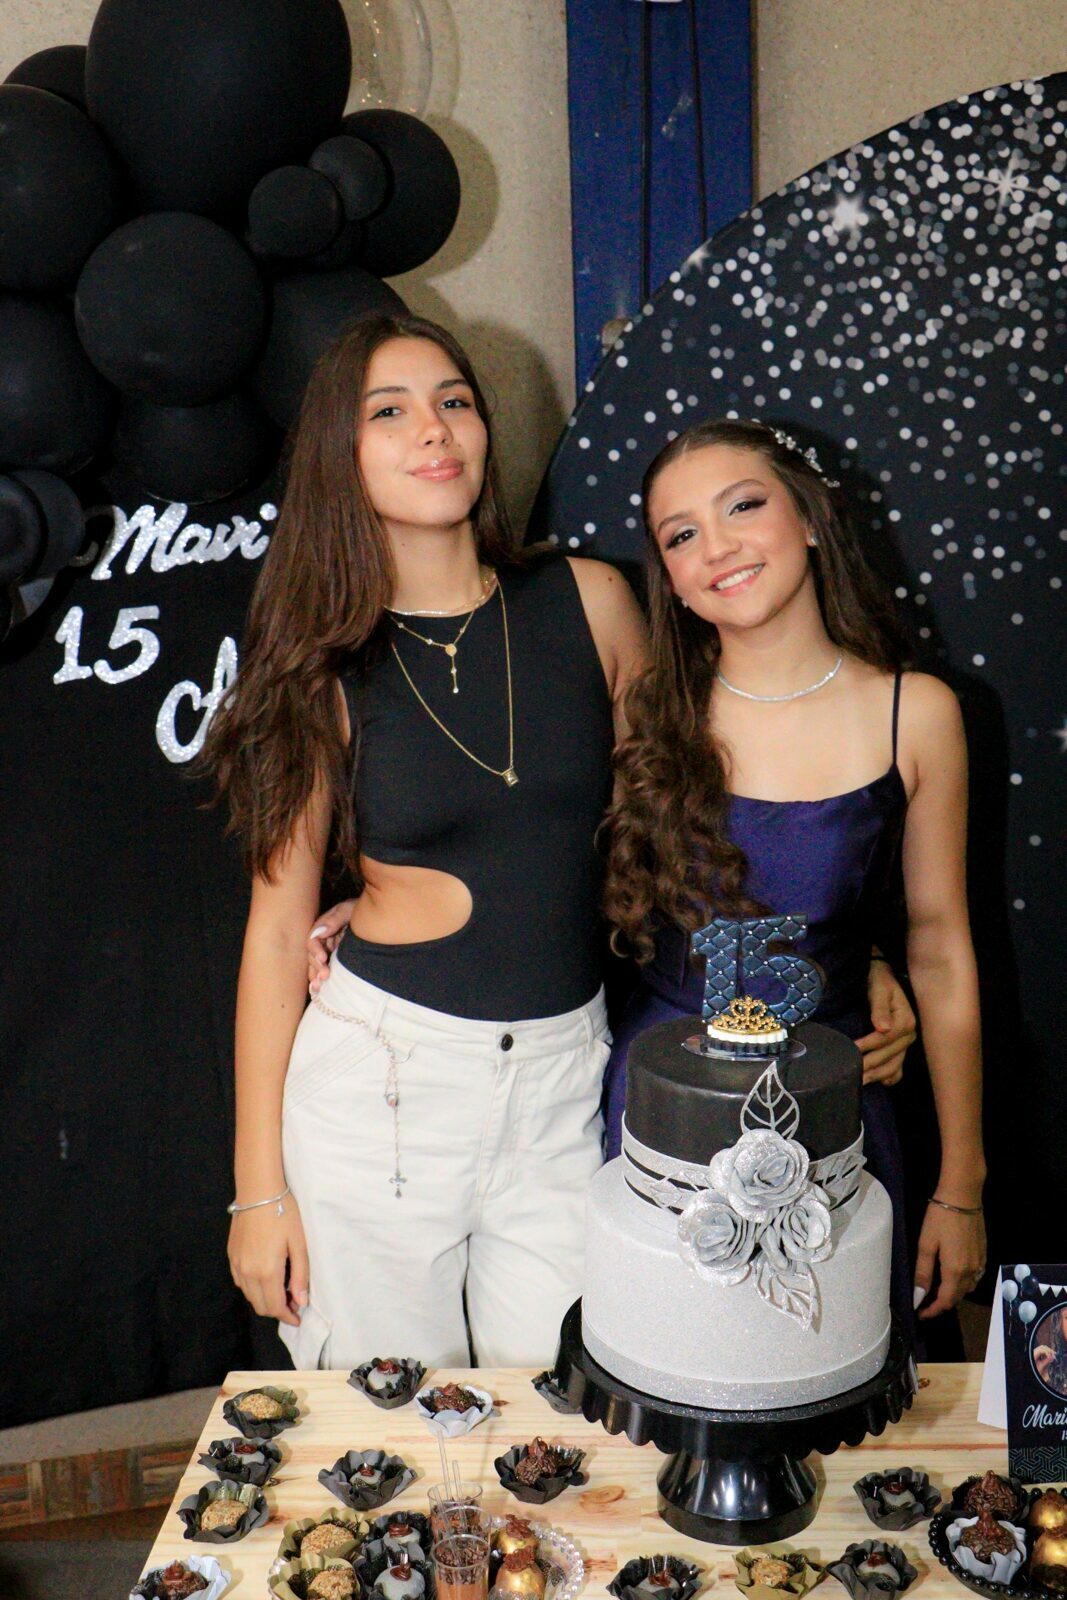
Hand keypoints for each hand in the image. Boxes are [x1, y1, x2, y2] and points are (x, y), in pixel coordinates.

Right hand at [228, 1195, 308, 1326]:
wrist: (258, 1191)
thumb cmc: (283, 1214)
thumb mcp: (299, 1243)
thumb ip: (300, 1275)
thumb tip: (301, 1301)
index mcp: (266, 1272)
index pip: (275, 1307)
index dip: (287, 1317)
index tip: (297, 1318)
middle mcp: (248, 1273)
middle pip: (260, 1306)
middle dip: (277, 1310)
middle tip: (293, 1303)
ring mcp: (237, 1265)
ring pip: (250, 1296)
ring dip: (265, 1300)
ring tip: (282, 1290)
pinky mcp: (231, 1256)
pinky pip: (241, 1282)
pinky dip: (253, 1288)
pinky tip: (266, 1278)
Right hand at [307, 899, 355, 991]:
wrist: (377, 919)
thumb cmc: (362, 911)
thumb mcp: (349, 910)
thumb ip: (335, 918)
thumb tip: (321, 932)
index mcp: (324, 928)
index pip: (313, 940)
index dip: (315, 950)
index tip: (322, 958)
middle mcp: (324, 941)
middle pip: (313, 955)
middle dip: (317, 966)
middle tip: (325, 976)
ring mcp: (329, 951)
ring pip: (317, 965)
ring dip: (316, 977)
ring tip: (319, 988)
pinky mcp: (336, 960)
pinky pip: (326, 970)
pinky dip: (321, 980)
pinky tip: (319, 991)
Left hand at [856, 960, 915, 1085]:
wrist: (886, 979)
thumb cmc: (880, 982)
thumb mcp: (879, 989)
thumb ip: (880, 1008)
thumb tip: (882, 1028)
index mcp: (906, 1021)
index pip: (884, 1039)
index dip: (867, 1046)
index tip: (850, 1050)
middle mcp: (909, 1035)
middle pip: (888, 1056)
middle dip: (869, 1065)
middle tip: (850, 1074)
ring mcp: (906, 1044)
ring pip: (894, 1065)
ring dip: (877, 1075)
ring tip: (859, 1083)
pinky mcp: (901, 1048)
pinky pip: (898, 1067)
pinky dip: (890, 1076)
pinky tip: (880, 1082)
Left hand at [913, 1203, 985, 1318]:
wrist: (963, 1196)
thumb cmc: (940, 1218)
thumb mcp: (926, 1244)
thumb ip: (923, 1272)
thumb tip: (918, 1297)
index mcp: (955, 1271)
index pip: (945, 1301)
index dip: (933, 1311)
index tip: (921, 1314)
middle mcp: (971, 1271)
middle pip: (958, 1297)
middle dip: (942, 1304)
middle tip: (926, 1303)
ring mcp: (980, 1263)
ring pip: (968, 1288)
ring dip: (954, 1294)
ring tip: (937, 1290)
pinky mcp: (984, 1253)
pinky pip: (975, 1277)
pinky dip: (964, 1283)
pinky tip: (953, 1275)